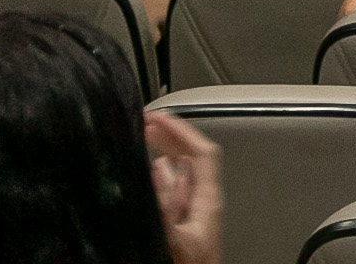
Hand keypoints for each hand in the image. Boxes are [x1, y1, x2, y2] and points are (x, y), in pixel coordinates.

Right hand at [145, 110, 224, 263]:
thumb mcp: (177, 238)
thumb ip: (167, 207)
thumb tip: (159, 171)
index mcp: (208, 201)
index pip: (202, 153)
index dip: (183, 131)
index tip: (161, 117)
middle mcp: (203, 204)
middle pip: (191, 159)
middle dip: (171, 137)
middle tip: (148, 123)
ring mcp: (193, 215)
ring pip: (182, 176)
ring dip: (165, 156)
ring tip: (147, 140)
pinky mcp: (182, 227)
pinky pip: (174, 195)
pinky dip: (161, 181)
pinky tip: (153, 177)